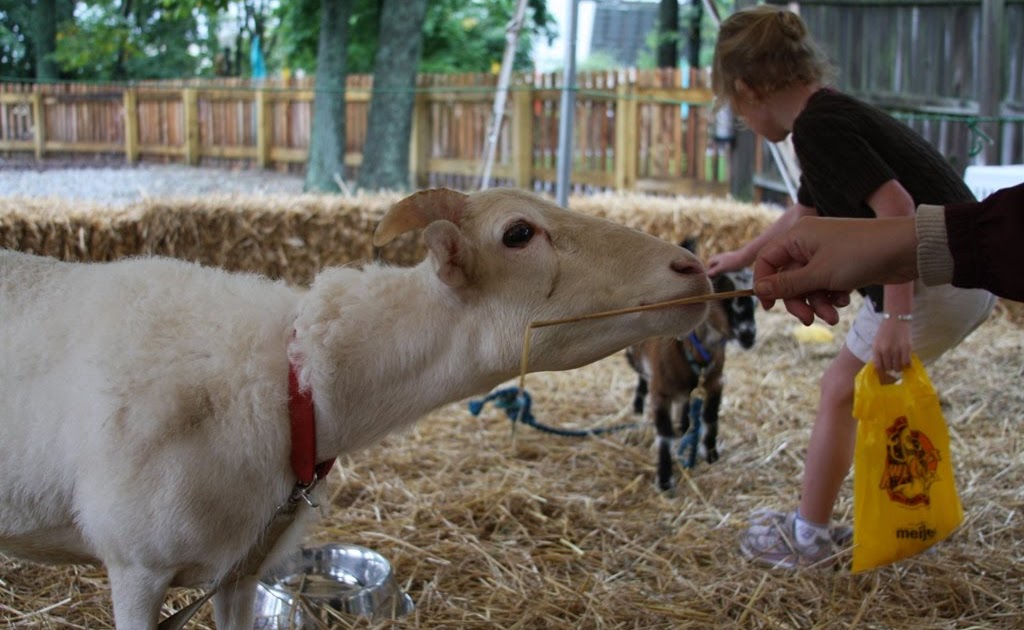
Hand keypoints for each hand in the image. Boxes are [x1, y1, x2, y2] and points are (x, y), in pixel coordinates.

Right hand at [707, 250, 747, 276]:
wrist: (746, 257)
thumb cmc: (733, 262)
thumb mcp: (722, 268)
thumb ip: (714, 271)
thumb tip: (707, 275)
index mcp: (717, 258)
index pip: (709, 263)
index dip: (709, 270)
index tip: (712, 277)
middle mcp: (721, 257)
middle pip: (715, 264)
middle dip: (715, 271)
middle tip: (717, 278)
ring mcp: (727, 259)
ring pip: (721, 265)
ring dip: (721, 271)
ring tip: (724, 277)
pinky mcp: (733, 261)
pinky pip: (727, 266)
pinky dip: (727, 270)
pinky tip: (730, 274)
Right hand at [752, 216, 918, 324]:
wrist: (906, 249)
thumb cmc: (861, 255)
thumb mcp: (819, 274)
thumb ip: (787, 284)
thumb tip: (758, 290)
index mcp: (797, 236)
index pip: (767, 260)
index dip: (764, 284)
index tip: (769, 308)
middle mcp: (807, 243)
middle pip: (787, 277)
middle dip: (798, 300)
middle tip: (809, 319)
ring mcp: (824, 254)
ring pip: (807, 284)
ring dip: (817, 303)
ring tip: (833, 315)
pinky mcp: (840, 264)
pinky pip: (824, 284)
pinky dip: (830, 296)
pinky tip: (844, 300)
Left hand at [872, 318, 912, 373]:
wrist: (895, 319)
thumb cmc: (885, 331)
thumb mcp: (876, 342)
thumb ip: (877, 354)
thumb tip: (879, 368)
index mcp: (876, 349)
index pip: (878, 367)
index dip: (881, 372)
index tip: (884, 373)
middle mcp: (885, 350)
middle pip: (888, 368)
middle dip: (891, 368)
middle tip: (893, 364)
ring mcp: (896, 350)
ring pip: (897, 367)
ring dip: (899, 367)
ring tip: (899, 362)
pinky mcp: (906, 348)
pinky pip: (907, 363)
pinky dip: (907, 365)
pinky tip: (906, 361)